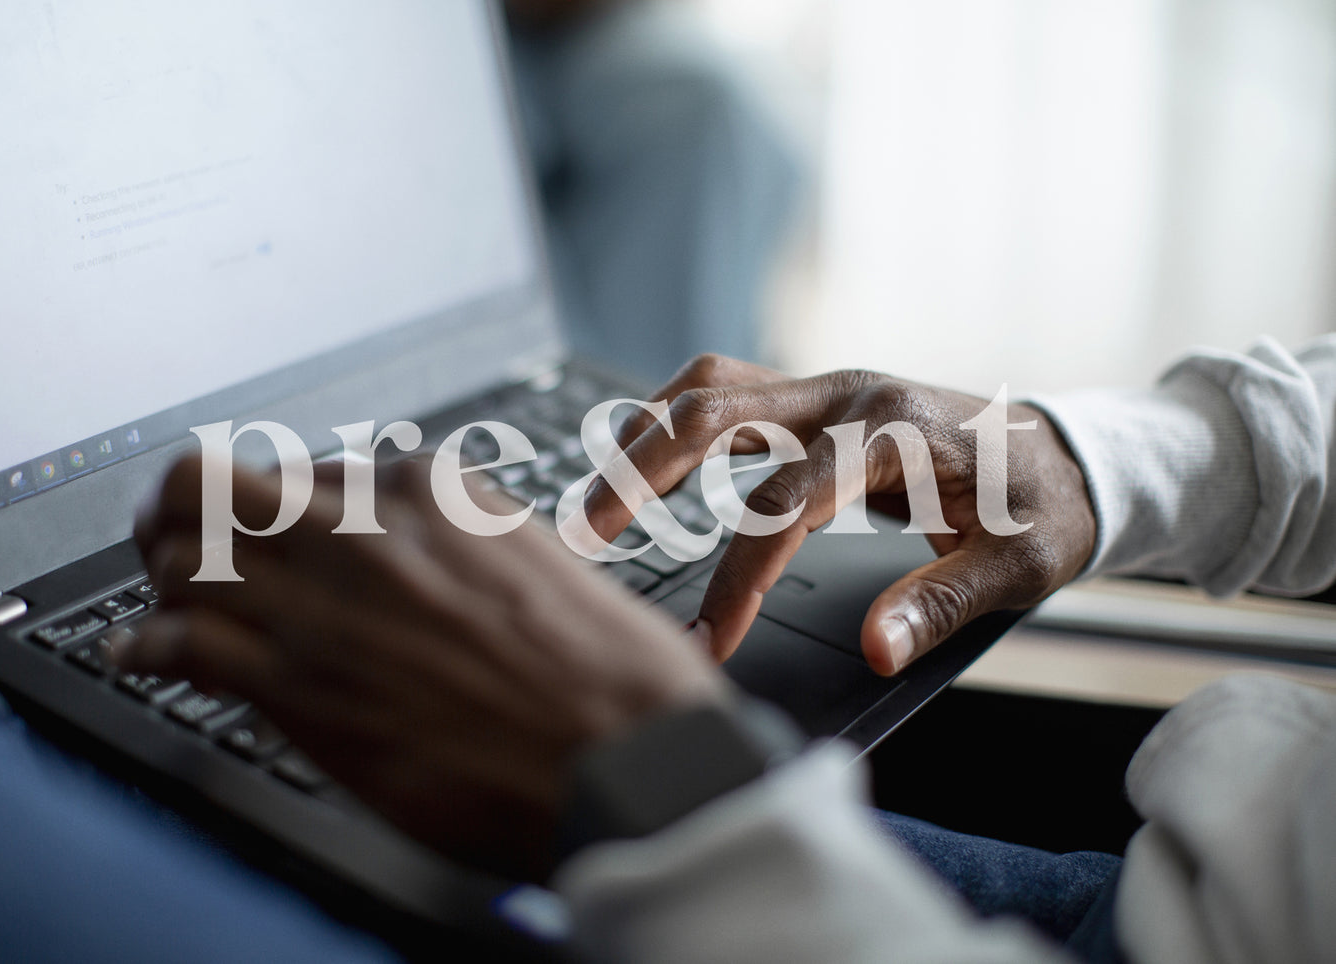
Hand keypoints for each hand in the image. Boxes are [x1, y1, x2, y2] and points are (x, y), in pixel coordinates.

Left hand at [118, 455, 725, 879]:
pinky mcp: (299, 684)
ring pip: (178, 556)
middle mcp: (364, 529)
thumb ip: (457, 542)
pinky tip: (145, 655)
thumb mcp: (533, 558)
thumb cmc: (605, 671)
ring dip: (161, 581)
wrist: (623, 755)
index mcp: (431, 488)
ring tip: (163, 601)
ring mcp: (324, 602)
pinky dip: (146, 648)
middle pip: (209, 481)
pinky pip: (177, 642)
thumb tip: (416, 558)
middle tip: (176, 538)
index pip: (306, 468)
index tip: (270, 534)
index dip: (279, 509)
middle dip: (179, 509)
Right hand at [583, 354, 1096, 674]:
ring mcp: (827, 387)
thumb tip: (875, 649)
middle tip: (586, 536)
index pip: (787, 505)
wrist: (1065, 453)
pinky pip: (724, 390)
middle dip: (639, 473)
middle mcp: (848, 395)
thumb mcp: (1015, 566)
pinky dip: (672, 422)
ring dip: (643, 436)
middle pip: (715, 411)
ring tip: (595, 502)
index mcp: (895, 435)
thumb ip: (940, 604)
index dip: (739, 575)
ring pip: (708, 386)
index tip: (710, 640)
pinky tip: (643, 467)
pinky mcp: (814, 396)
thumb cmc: (1041, 509)